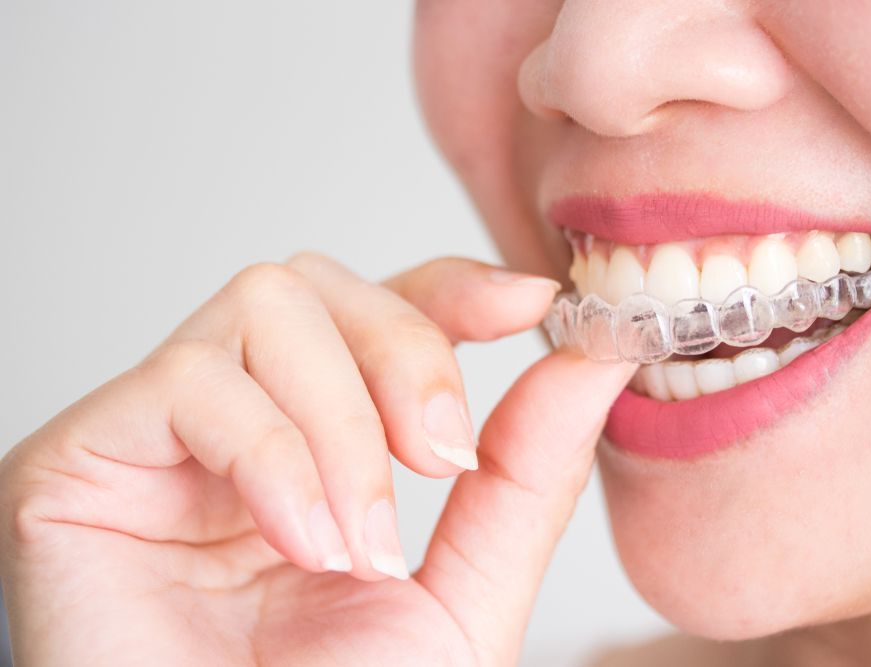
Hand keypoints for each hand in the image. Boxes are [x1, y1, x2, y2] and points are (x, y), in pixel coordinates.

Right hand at [0, 253, 634, 665]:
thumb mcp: (463, 594)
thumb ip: (524, 476)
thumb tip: (591, 361)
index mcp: (315, 445)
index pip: (373, 308)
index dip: (449, 287)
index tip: (528, 304)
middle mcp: (234, 424)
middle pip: (321, 285)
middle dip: (406, 353)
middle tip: (439, 458)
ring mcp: (157, 437)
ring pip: (267, 309)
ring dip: (340, 423)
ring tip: (354, 542)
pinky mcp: (81, 459)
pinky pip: (190, 380)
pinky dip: (272, 455)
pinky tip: (296, 542)